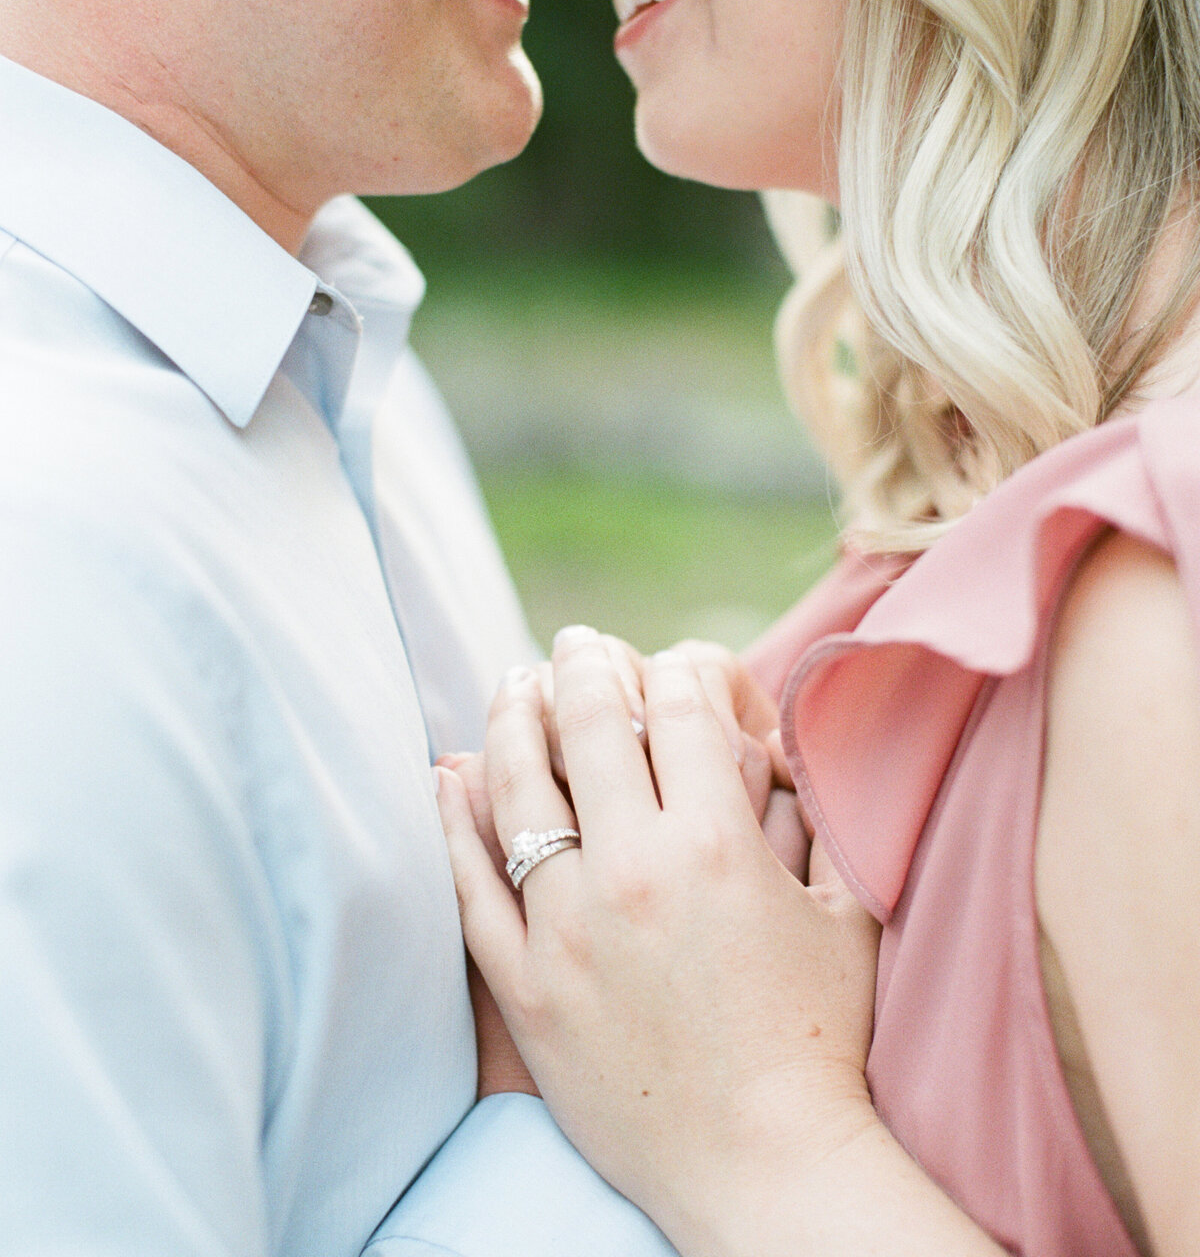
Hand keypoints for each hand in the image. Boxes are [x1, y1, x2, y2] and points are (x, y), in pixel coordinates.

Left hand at [435, 630, 880, 1253]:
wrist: (762, 1167)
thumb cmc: (817, 1038)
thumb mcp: (845, 913)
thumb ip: (818, 819)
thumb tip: (782, 747)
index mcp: (716, 844)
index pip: (679, 705)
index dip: (675, 666)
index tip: (669, 666)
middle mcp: (633, 871)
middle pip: (590, 724)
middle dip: (584, 665)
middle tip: (576, 644)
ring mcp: (567, 928)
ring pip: (519, 787)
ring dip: (513, 718)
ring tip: (514, 682)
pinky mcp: (524, 987)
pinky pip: (471, 886)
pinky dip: (454, 822)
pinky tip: (449, 776)